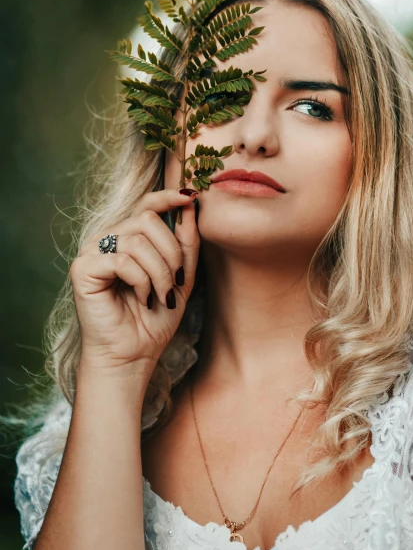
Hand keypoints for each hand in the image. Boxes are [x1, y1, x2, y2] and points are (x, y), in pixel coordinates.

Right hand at [70, 188, 198, 378]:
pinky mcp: (83, 268)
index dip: (169, 197)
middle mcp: (108, 238)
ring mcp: (93, 251)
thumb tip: (190, 200)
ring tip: (160, 296)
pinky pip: (122, 260)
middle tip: (174, 283)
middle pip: (148, 220)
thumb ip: (186, 241)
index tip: (191, 196)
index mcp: (129, 236)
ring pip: (138, 241)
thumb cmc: (155, 316)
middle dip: (171, 253)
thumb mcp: (180, 275)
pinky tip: (142, 299)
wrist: (134, 353)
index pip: (147, 204)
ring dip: (159, 273)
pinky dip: (141, 281)